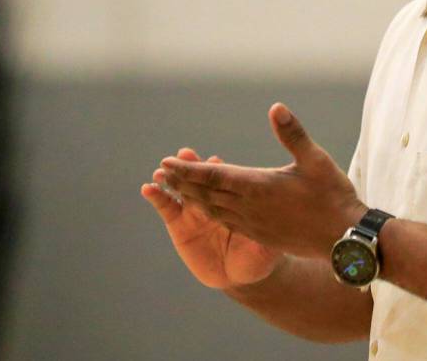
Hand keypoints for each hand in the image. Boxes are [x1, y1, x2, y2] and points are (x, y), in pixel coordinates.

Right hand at [141, 148, 281, 288]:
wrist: (240, 273)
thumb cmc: (260, 253)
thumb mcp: (268, 248)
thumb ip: (269, 244)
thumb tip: (278, 240)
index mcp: (238, 198)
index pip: (228, 182)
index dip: (220, 171)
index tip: (214, 160)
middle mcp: (215, 199)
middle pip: (202, 179)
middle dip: (193, 167)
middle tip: (185, 155)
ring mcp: (195, 210)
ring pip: (182, 189)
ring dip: (171, 178)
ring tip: (162, 171)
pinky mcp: (179, 224)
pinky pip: (167, 207)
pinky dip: (157, 197)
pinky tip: (148, 189)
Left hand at [158, 102, 366, 259]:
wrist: (343, 238)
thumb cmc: (332, 196)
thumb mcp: (315, 160)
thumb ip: (292, 134)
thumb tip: (276, 107)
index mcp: (259, 186)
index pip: (214, 176)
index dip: (189, 169)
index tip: (168, 162)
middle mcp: (250, 208)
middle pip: (206, 194)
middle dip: (183, 182)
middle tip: (161, 173)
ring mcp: (253, 224)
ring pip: (213, 211)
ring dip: (192, 198)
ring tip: (176, 189)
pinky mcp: (259, 236)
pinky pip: (225, 222)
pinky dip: (209, 213)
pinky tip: (206, 210)